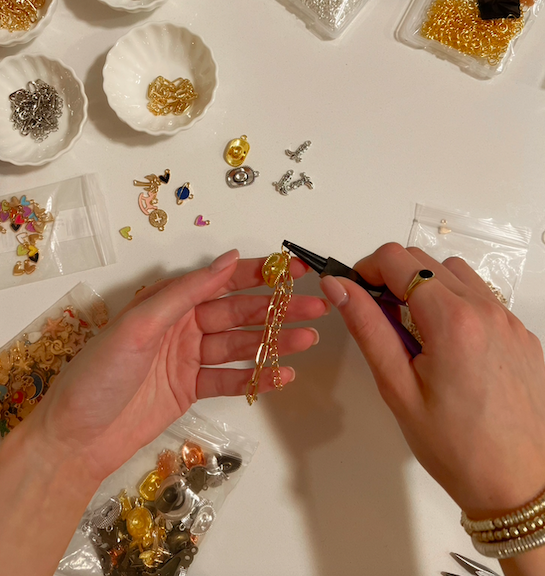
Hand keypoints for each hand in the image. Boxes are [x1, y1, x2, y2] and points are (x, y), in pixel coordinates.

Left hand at [25, 249, 327, 482]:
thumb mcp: (140, 325)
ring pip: (241, 344)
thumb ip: (186, 292)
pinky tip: (283, 374)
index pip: (221, 281)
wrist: (76, 438)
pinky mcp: (192, 388)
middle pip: (239, 313)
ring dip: (274, 342)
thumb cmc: (99, 374)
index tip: (291, 270)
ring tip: (308, 339)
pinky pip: (231, 378)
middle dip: (277, 309)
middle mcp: (182, 326)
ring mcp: (189, 358)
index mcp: (168, 303)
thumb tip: (228, 259)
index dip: (258, 273)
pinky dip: (257, 376)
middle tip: (315, 308)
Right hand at [320, 243, 544, 519]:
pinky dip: (455, 302)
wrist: (519, 484)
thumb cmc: (456, 447)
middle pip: (425, 260)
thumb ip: (367, 327)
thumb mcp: (397, 387)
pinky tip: (446, 342)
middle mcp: (486, 310)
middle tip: (378, 315)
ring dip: (426, 286)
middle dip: (393, 276)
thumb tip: (339, 287)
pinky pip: (481, 296)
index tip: (356, 290)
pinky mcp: (521, 333)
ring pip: (455, 272)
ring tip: (413, 329)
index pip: (397, 260)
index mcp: (452, 321)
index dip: (367, 268)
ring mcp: (509, 320)